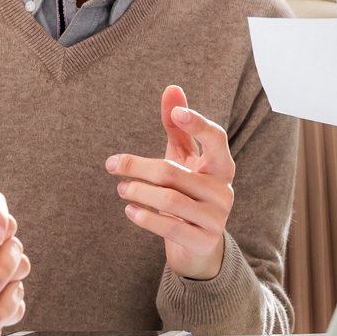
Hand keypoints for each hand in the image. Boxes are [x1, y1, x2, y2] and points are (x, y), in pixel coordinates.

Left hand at [106, 87, 235, 281]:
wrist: (200, 247)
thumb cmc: (190, 193)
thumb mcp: (185, 159)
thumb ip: (179, 127)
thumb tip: (172, 88)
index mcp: (221, 166)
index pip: (216, 139)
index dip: (197, 125)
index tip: (176, 113)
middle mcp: (223, 190)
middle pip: (174, 172)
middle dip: (138, 166)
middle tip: (113, 164)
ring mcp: (216, 217)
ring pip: (169, 199)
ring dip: (138, 192)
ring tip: (121, 188)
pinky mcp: (202, 240)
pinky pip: (170, 226)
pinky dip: (145, 217)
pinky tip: (129, 210)